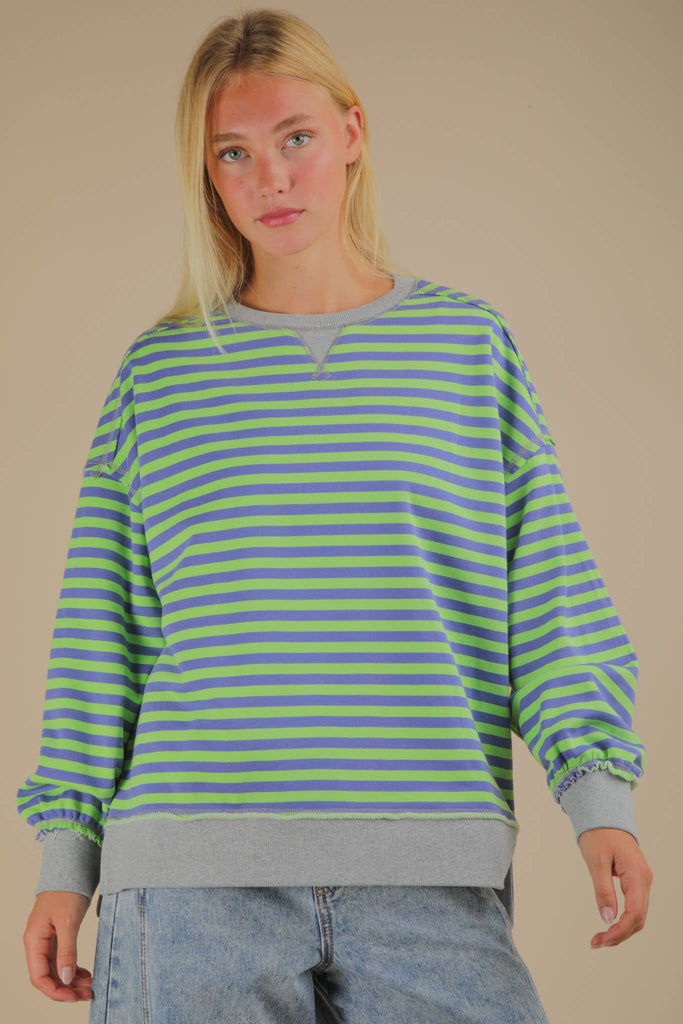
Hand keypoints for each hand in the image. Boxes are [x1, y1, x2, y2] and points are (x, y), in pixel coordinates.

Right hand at [23, 891, 93, 1000]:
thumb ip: (67, 950)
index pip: (39, 977)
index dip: (55, 991)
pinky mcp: (58, 938)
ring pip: (56, 970)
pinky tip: (86, 974)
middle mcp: (38, 944)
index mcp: (34, 941)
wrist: (71, 871)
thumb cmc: (66, 892)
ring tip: (90, 987)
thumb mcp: (68, 922)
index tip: (73, 997)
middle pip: (48, 977)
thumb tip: (66, 978)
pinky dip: (74, 970)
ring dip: (72, 981)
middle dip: (66, 989)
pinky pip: (63, 961)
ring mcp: (47, 942)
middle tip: (88, 994)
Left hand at [577, 827, 652, 949]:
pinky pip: (634, 906)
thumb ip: (603, 890)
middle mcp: (644, 880)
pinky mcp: (636, 881)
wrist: (604, 816)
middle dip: (619, 935)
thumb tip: (607, 918)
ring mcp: (642, 881)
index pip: (635, 913)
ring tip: (600, 938)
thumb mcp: (596, 861)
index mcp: (637, 875)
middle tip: (596, 943)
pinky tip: (609, 925)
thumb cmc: (599, 834)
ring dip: (621, 930)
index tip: (601, 940)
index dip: (619, 931)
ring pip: (637, 915)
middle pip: (638, 918)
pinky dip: (622, 920)